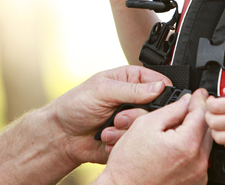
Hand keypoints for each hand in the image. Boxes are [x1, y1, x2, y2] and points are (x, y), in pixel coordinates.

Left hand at [49, 65, 172, 165]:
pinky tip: (106, 138)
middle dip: (136, 116)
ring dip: (125, 130)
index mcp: (131, 80)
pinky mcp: (129, 138)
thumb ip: (131, 89)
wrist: (63, 135)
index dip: (161, 92)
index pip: (159, 82)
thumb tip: (158, 87)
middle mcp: (135, 100)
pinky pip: (136, 143)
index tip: (153, 101)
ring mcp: (133, 120)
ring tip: (108, 128)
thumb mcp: (102, 90)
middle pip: (157, 109)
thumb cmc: (77, 105)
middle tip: (118, 118)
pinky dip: (120, 142)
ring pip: (147, 128)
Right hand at [95, 89, 212, 184]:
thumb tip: (186, 101)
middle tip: (187, 108)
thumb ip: (170, 110)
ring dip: (196, 133)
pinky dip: (193, 150)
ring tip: (177, 130)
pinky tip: (176, 148)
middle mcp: (197, 162)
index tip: (199, 93)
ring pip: (205, 145)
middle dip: (198, 116)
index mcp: (186, 144)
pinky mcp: (196, 183)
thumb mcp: (145, 125)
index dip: (200, 100)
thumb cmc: (129, 164)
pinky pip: (200, 160)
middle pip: (207, 129)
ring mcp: (198, 175)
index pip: (202, 114)